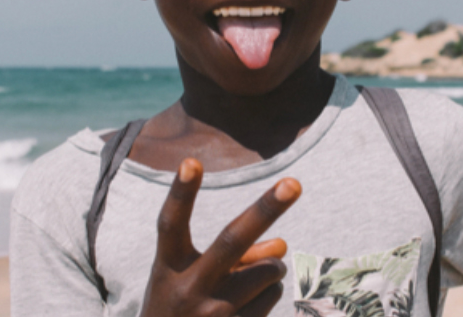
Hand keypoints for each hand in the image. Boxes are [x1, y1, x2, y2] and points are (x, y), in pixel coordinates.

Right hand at [139, 158, 300, 316]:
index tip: (191, 161)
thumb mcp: (193, 278)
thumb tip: (282, 245)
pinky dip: (267, 294)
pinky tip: (244, 308)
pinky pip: (272, 297)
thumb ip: (235, 255)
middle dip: (265, 209)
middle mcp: (188, 290)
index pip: (171, 224)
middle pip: (231, 241)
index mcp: (168, 269)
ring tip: (246, 282)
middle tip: (294, 183)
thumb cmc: (181, 309)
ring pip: (268, 271)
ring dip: (270, 267)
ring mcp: (214, 316)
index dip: (181, 194)